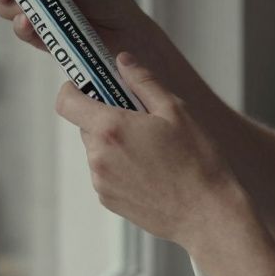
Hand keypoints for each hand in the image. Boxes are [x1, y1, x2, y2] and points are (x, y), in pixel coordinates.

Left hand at [55, 51, 246, 250]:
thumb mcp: (176, 110)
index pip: (66, 101)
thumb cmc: (197, 161)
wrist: (208, 214)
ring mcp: (101, 182)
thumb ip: (143, 81)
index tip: (93, 85)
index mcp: (110, 128)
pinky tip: (150, 168)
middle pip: (85, 123)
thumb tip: (122, 61)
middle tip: (139, 116)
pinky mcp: (109, 200)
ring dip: (113, 142)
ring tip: (151, 148)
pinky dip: (119, 164)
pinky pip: (105, 172)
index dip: (75, 88)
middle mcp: (98, 157)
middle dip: (105, 114)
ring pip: (96, 148)